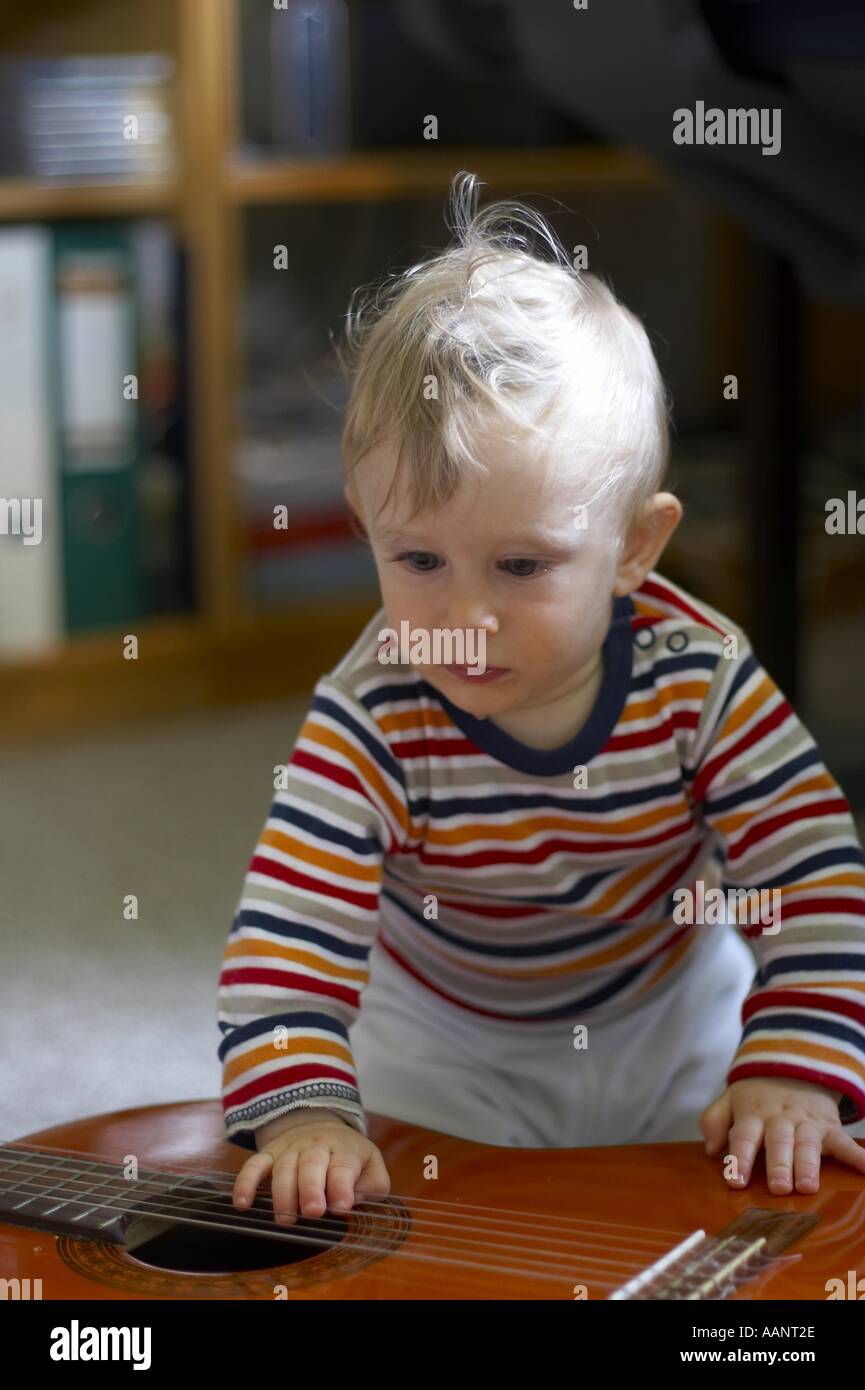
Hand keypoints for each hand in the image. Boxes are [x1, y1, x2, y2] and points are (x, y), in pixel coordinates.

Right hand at [232, 1111, 390, 1223]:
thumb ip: (372, 1185)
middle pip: (312, 1164)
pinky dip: (246, 1182)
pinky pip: (254, 1165)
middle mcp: (316, 1146)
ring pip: (283, 1167)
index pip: (344, 1166)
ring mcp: (290, 1149)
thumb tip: (356, 1201)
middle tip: (313, 1213)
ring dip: (283, 1193)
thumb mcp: (371, 1166)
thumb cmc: (348, 1157)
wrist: (320, 1124)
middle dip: (311, 1188)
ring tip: (286, 1219)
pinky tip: (243, 1203)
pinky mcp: (269, 1154)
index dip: (342, 1186)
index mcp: (345, 1149)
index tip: (342, 1206)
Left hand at [699, 1077, 864, 1194]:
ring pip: (807, 1144)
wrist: (794, 1067)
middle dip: (779, 1165)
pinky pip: (845, 1142)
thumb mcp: (730, 1099)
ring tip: (807, 1186)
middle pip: (779, 1142)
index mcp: (753, 1115)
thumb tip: (709, 1149)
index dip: (739, 1159)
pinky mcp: (830, 1127)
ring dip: (808, 1164)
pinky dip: (857, 1157)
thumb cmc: (758, 1096)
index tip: (735, 1182)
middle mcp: (780, 1120)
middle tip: (779, 1188)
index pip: (744, 1137)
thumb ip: (715, 1121)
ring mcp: (806, 1123)